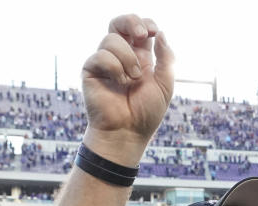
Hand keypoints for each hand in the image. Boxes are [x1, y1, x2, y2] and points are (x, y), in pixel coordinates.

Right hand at [81, 14, 173, 163]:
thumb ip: (166, 58)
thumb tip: (160, 34)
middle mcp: (121, 57)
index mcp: (139, 57)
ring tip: (132, 79)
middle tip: (142, 36)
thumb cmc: (146, 113)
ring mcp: (105, 63)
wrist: (127, 132)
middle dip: (131, 22)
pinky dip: (115, 68)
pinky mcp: (91, 70)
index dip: (145, 23)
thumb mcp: (165, 85)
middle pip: (119, 23)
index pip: (138, 29)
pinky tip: (119, 83)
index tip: (153, 32)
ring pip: (112, 39)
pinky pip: (101, 55)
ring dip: (127, 58)